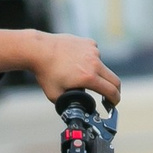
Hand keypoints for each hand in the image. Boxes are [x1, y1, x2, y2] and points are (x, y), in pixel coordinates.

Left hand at [0, 30, 121, 106]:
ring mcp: (93, 50)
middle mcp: (94, 63)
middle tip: (109, 96)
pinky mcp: (89, 43)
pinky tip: (77, 62)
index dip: (114, 100)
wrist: (38, 49)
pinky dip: (91, 61)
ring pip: (103, 67)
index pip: (111, 91)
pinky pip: (95, 54)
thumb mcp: (55, 96)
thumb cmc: (45, 72)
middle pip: (114, 79)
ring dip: (98, 74)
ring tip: (80, 75)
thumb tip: (75, 110)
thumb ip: (67, 104)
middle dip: (114, 90)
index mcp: (88, 77)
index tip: (113, 104)